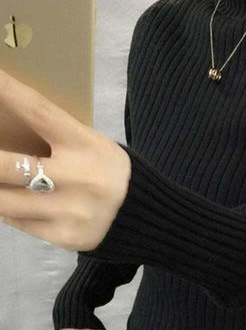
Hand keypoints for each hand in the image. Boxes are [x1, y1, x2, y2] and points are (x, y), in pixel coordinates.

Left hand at [0, 68, 130, 251]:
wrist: (147, 215)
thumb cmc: (110, 171)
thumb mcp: (94, 145)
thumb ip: (56, 139)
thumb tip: (5, 131)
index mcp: (88, 146)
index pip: (39, 112)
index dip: (7, 92)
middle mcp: (80, 178)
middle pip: (9, 165)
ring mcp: (72, 211)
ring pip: (5, 202)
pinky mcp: (67, 236)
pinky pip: (19, 223)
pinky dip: (7, 211)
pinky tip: (8, 203)